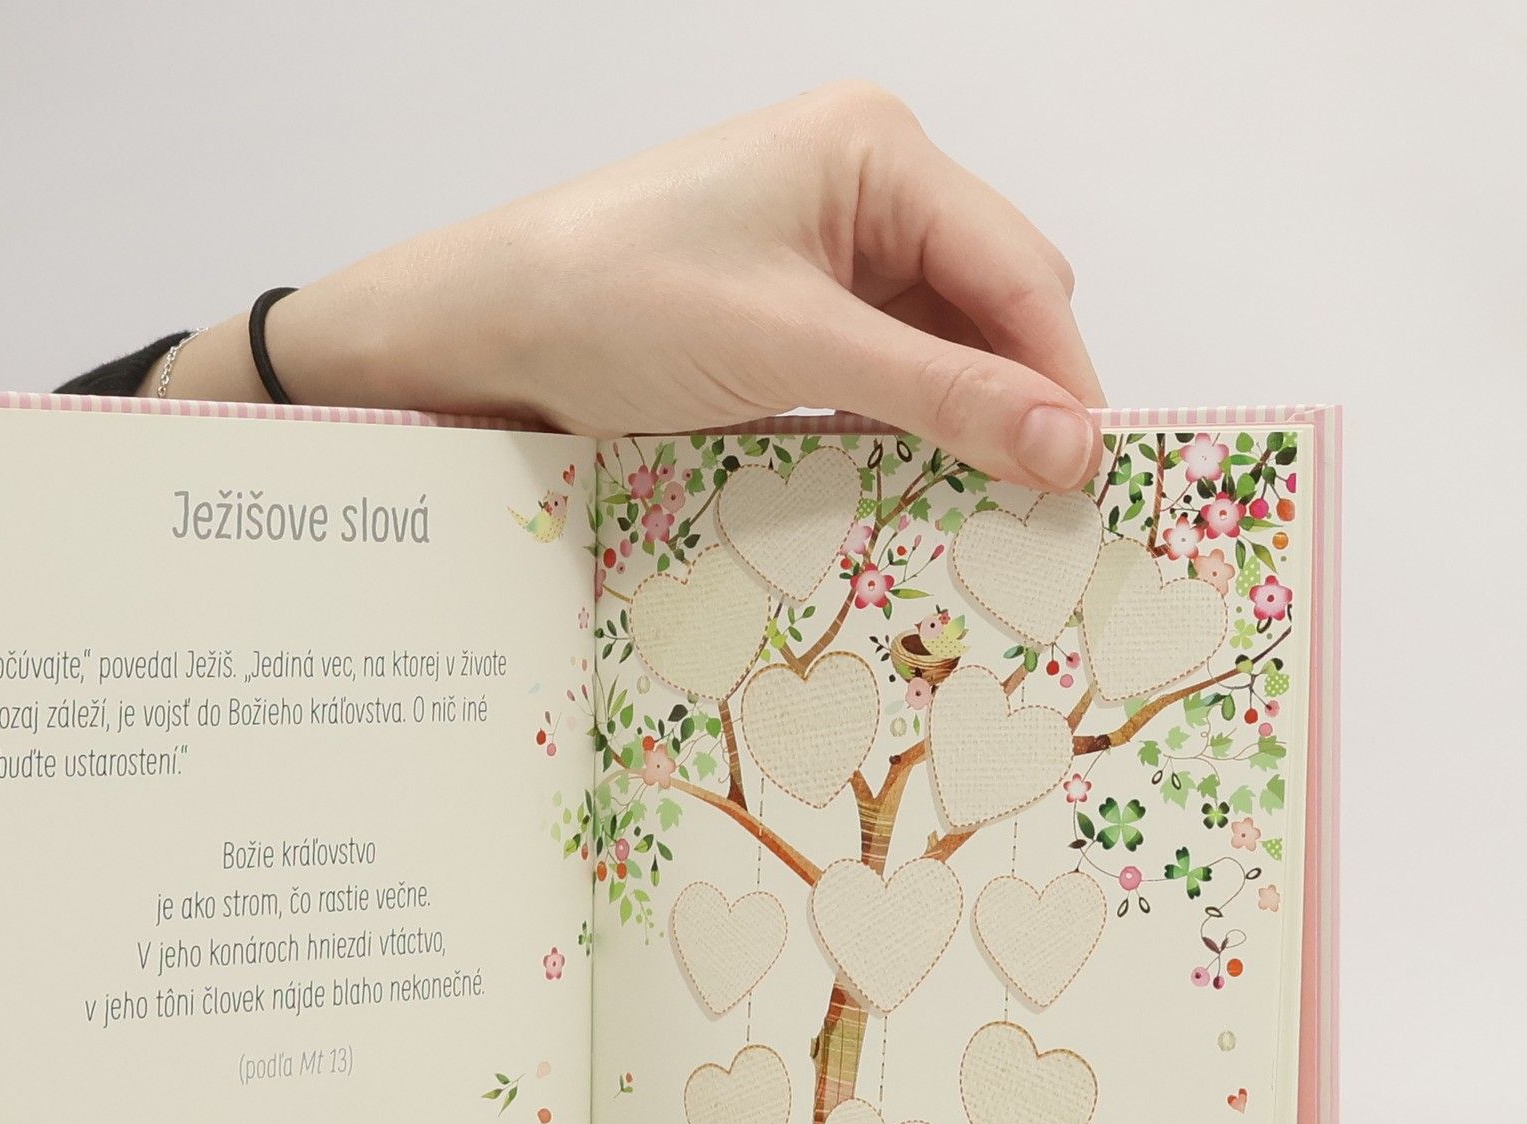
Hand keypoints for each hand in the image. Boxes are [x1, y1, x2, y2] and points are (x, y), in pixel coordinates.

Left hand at [160, 83, 1104, 489]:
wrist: (478, 334)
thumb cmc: (612, 303)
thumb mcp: (791, 350)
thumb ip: (939, 395)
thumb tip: (1074, 446)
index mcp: (878, 153)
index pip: (1018, 270)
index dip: (1064, 375)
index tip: (1095, 480)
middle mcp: (865, 192)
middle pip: (991, 309)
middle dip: (1017, 404)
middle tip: (1040, 517)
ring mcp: (825, 258)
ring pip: (939, 354)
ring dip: (959, 430)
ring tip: (984, 521)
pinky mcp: (788, 322)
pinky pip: (880, 382)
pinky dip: (901, 437)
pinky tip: (912, 495)